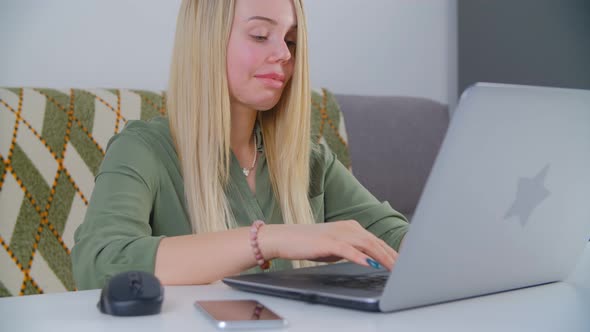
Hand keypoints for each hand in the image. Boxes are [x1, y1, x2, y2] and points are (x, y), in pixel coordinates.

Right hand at [258, 220, 398, 269]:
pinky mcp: (328, 242)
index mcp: (351, 227)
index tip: (405, 262)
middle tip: (406, 269)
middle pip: (376, 242)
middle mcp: (348, 228)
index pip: (377, 241)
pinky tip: (369, 263)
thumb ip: (353, 251)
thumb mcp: (336, 248)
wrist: (285, 238)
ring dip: (382, 257)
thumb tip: (368, 260)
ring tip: (394, 268)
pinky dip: (360, 257)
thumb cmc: (309, 243)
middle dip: (393, 256)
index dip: (392, 252)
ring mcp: (339, 233)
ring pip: (367, 245)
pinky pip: (348, 250)